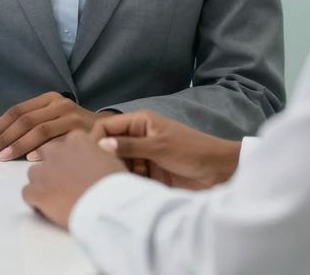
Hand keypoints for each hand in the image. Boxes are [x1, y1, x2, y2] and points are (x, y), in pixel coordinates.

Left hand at [0, 92, 112, 160]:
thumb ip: (22, 122)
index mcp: (48, 99)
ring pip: (38, 130)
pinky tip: (30, 159)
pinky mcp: (82, 131)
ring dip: (17, 145)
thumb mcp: (47, 120)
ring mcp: (72, 116)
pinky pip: (57, 140)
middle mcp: (59, 104)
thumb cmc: (72, 130)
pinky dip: (42, 149)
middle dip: (3, 137)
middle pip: (24, 120)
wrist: (108, 134)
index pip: (17, 111)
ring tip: (3, 157)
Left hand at [21, 130, 124, 229]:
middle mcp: (57, 151)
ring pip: (34, 173)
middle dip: (51, 165)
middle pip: (45, 153)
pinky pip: (27, 193)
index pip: (66, 141)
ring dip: (42, 182)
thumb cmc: (115, 184)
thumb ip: (104, 150)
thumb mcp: (115, 160)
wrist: (107, 205)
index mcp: (77, 139)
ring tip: (55, 196)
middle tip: (63, 180)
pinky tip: (46, 207)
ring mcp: (44, 172)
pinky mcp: (36, 192)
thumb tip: (106, 144)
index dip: (70, 154)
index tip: (74, 165)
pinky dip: (34, 200)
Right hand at [93, 110, 240, 190]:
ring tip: (116, 183)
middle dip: (105, 158)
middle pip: (110, 146)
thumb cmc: (192, 151)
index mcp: (140, 122)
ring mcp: (144, 155)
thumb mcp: (159, 147)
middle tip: (104, 174)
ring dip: (116, 171)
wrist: (219, 172)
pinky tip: (126, 188)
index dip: (96, 139)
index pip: (106, 126)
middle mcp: (139, 136)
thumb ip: (129, 146)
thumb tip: (101, 145)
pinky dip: (126, 181)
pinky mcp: (149, 172)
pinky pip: (130, 175)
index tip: (90, 157)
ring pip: (118, 162)